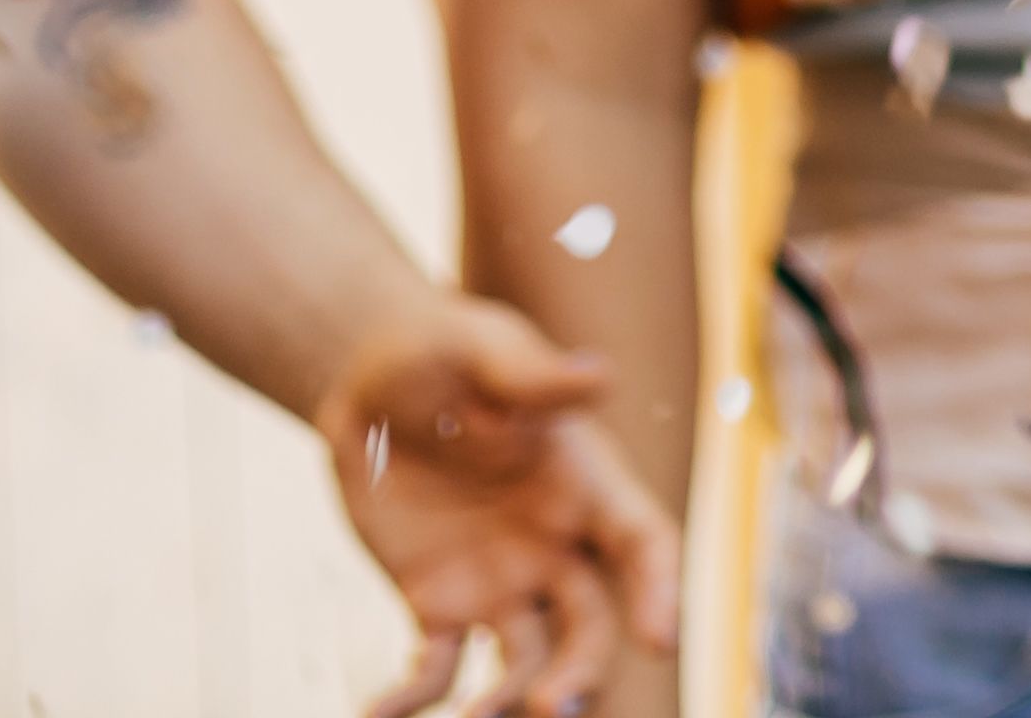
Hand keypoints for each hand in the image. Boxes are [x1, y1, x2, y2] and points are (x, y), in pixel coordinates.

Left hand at [326, 292, 680, 717]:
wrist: (369, 379)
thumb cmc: (445, 350)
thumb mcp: (484, 348)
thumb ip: (534, 376)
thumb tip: (600, 375)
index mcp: (585, 483)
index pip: (643, 543)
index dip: (660, 589)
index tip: (660, 637)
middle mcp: (555, 545)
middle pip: (590, 623)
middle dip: (580, 670)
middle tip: (549, 704)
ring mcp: (499, 582)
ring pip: (523, 660)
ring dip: (506, 699)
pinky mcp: (436, 604)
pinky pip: (434, 667)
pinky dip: (410, 700)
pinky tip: (377, 713)